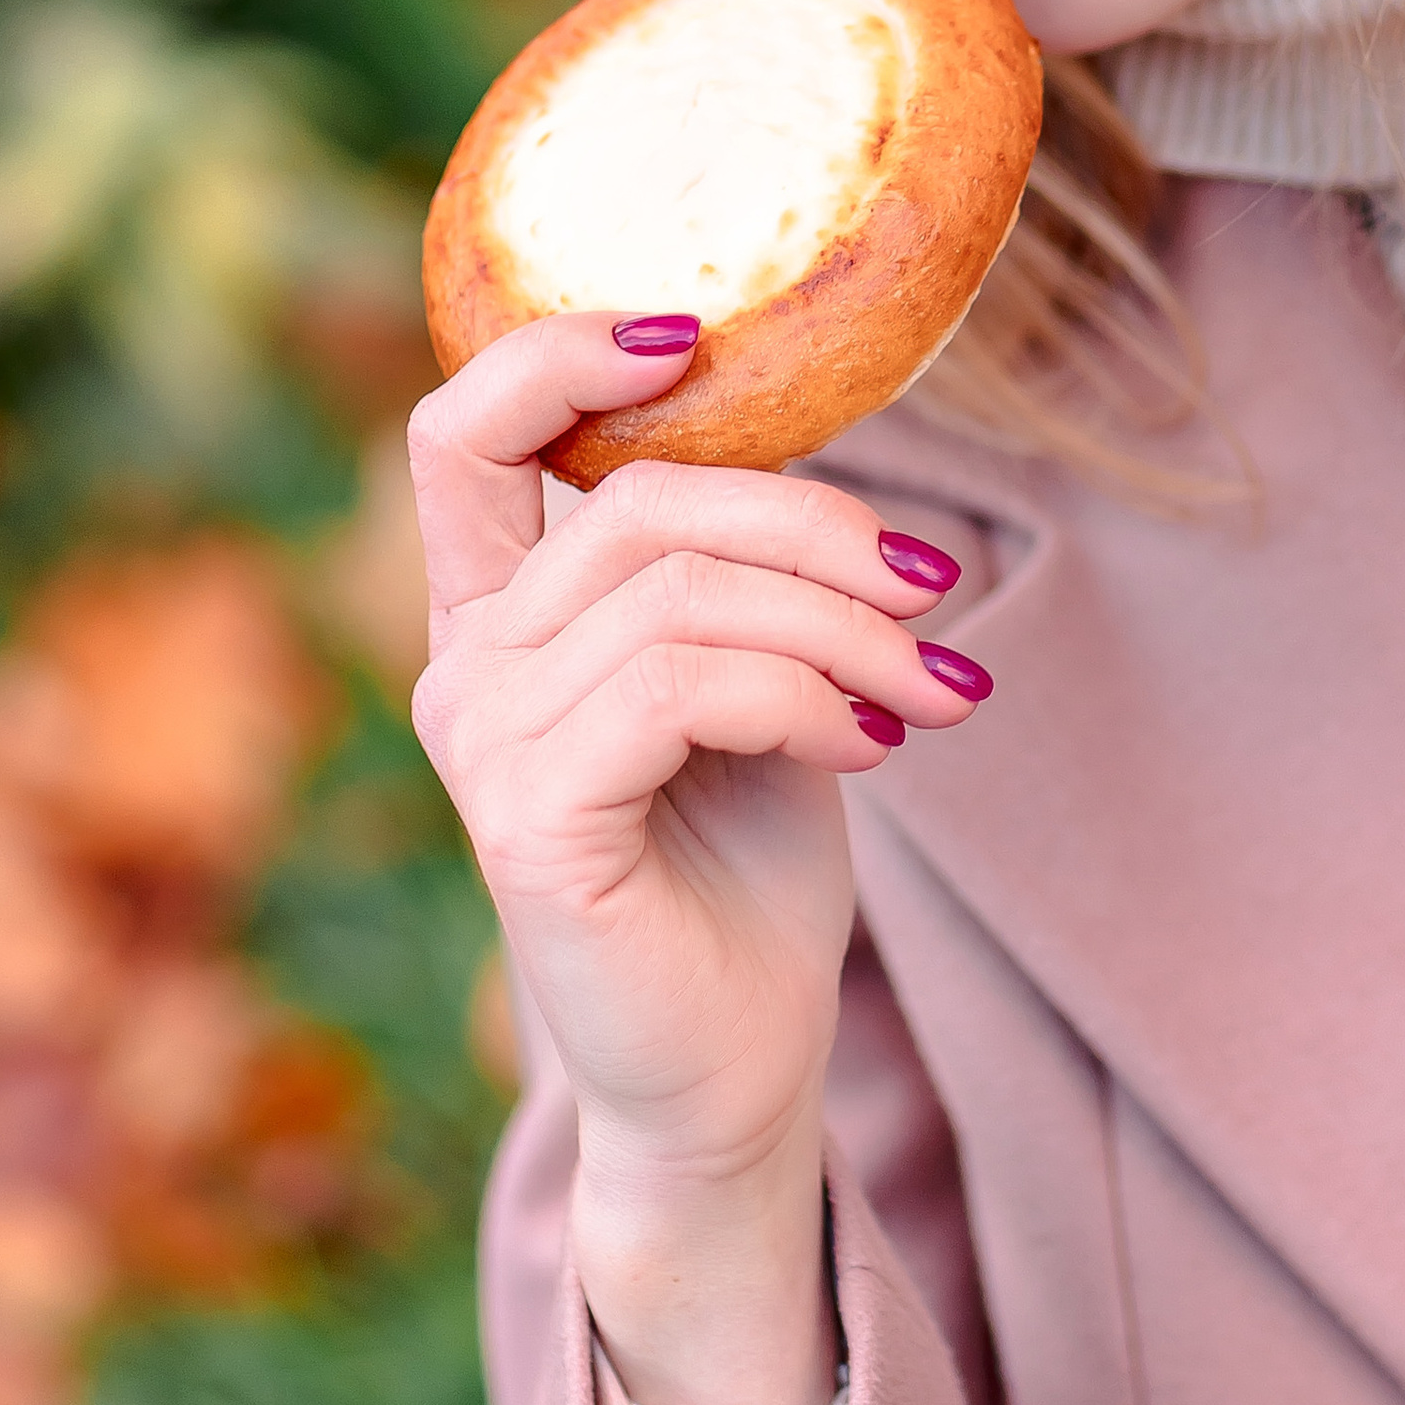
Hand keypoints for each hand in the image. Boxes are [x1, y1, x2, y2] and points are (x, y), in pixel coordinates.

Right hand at [406, 311, 984, 1404]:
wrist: (739, 1066)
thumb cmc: (746, 869)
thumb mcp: (755, 678)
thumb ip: (741, 571)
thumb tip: (836, 468)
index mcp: (505, 611)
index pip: (468, 433)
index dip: (564, 357)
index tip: (694, 339)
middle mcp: (468, 663)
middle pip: (638, 502)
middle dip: (817, 530)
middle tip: (936, 594)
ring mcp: (484, 741)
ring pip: (679, 593)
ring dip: (845, 630)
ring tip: (935, 692)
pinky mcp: (527, 818)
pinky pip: (680, 685)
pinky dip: (804, 695)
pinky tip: (872, 744)